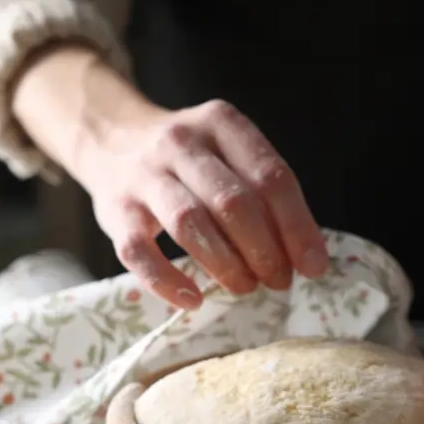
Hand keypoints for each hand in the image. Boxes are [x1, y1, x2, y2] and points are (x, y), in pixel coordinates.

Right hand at [86, 98, 327, 307]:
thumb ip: (265, 192)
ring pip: (190, 222)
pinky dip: (166, 281)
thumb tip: (306, 254)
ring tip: (247, 286)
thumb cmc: (189, 158)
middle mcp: (181, 142)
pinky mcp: (113, 209)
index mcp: (221, 123)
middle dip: (264, 249)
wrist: (110, 137)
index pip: (269, 176)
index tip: (313, 265)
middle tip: (279, 280)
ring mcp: (143, 175)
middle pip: (232, 201)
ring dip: (226, 263)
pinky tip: (193, 300)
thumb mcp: (229, 152)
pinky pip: (138, 251)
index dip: (296, 225)